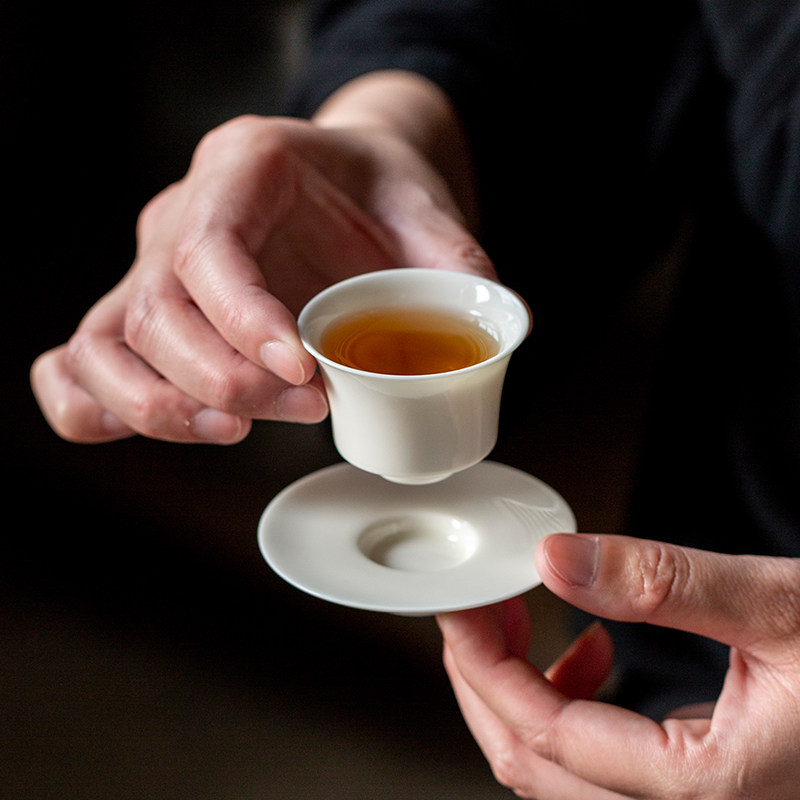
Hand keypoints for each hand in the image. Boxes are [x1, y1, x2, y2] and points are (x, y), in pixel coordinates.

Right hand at [31, 73, 494, 442]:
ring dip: (163, 408)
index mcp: (243, 169)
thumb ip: (455, 261)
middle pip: (155, 311)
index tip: (305, 372)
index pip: (208, 248)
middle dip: (227, 382)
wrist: (342, 182)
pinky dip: (100, 411)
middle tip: (306, 407)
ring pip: (103, 346)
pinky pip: (78, 365)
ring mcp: (149, 269)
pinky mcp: (143, 317)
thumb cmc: (373, 194)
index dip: (244, 320)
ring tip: (237, 432)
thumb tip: (501, 327)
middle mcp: (179, 216)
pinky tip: (172, 428)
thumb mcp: (423, 210)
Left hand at [437, 533, 799, 798]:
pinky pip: (601, 763)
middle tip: (475, 608)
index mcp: (704, 787)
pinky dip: (571, 706)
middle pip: (531, 764)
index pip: (541, 731)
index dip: (481, 663)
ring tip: (525, 621)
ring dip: (522, 692)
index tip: (458, 605)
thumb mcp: (782, 605)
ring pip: (559, 770)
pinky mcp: (703, 783)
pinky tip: (590, 652)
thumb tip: (556, 560)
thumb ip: (663, 582)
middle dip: (485, 680)